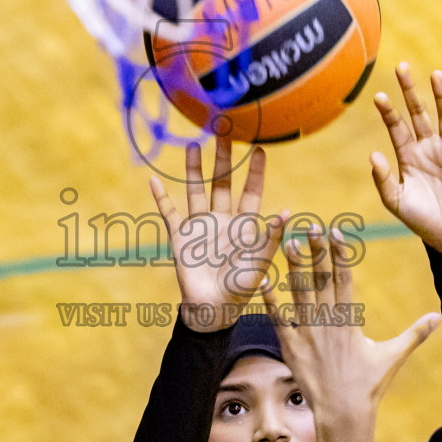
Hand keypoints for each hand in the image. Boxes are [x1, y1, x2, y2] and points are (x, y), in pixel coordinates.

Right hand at [150, 134, 286, 331]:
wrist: (212, 310)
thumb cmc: (240, 290)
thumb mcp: (259, 263)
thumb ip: (271, 238)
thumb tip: (287, 212)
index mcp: (244, 226)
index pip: (251, 192)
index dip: (255, 172)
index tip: (259, 148)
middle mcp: (222, 220)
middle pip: (223, 183)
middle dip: (224, 159)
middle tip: (225, 132)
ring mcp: (200, 226)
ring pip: (196, 190)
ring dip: (195, 169)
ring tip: (195, 145)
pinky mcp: (180, 237)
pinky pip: (169, 213)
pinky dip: (161, 197)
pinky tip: (154, 180)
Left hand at [260, 226, 438, 441]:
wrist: (342, 413)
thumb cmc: (369, 385)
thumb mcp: (393, 357)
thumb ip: (415, 333)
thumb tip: (440, 317)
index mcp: (350, 321)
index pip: (345, 280)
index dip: (340, 254)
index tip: (337, 232)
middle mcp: (329, 323)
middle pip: (322, 280)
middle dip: (317, 251)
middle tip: (311, 225)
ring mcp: (308, 334)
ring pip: (299, 294)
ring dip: (293, 268)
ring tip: (287, 242)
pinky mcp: (291, 347)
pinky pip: (278, 320)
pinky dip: (270, 302)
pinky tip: (263, 281)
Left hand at [370, 63, 441, 256]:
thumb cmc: (418, 218)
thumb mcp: (395, 201)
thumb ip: (383, 180)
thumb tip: (373, 155)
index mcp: (407, 154)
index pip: (396, 126)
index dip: (388, 111)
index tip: (379, 95)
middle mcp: (426, 147)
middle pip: (417, 113)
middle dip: (410, 91)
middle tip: (402, 67)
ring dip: (440, 97)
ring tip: (435, 74)